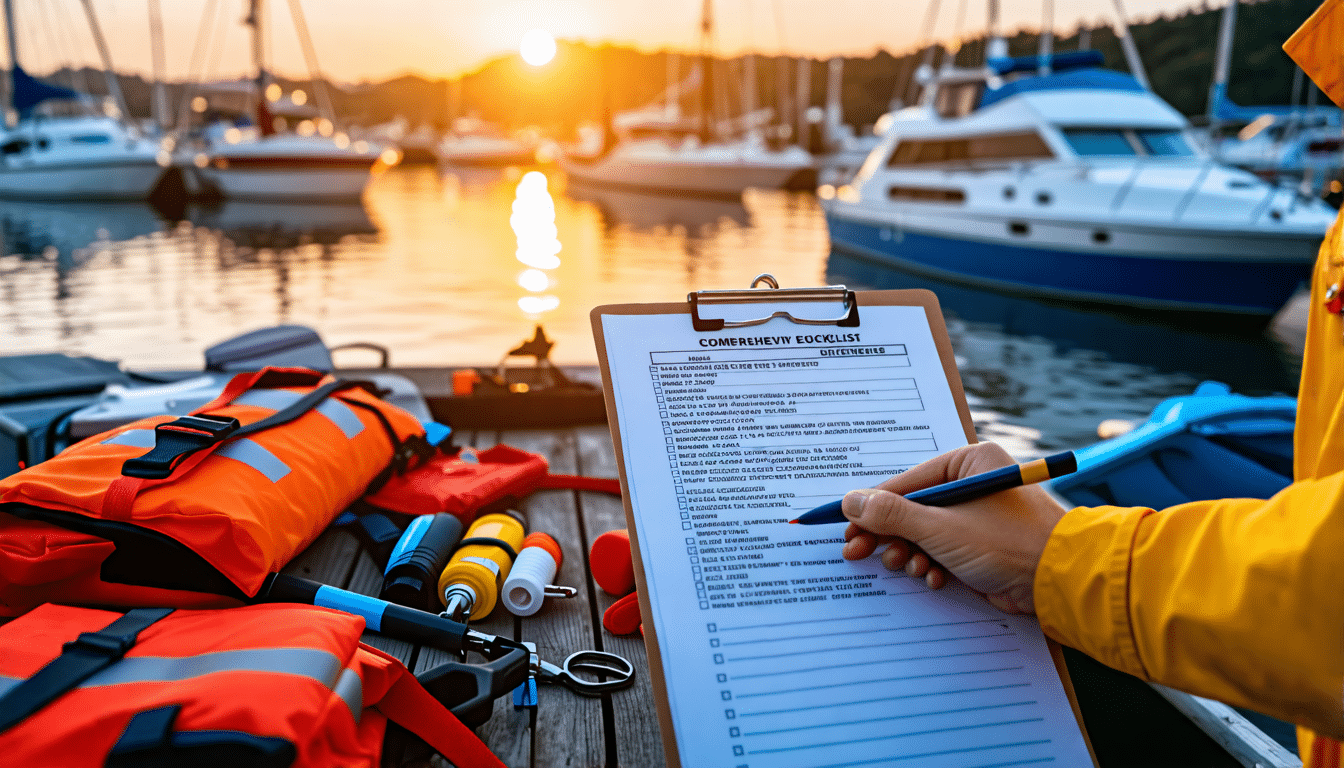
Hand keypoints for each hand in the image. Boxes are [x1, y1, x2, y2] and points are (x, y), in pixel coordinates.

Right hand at [840, 443, 1067, 613]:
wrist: (1061, 582)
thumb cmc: (1009, 543)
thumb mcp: (941, 527)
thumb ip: (892, 515)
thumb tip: (850, 501)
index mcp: (969, 463)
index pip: (907, 481)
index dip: (872, 505)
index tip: (843, 522)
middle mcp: (974, 484)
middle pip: (912, 508)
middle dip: (888, 535)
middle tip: (858, 552)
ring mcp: (979, 516)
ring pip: (925, 533)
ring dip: (911, 554)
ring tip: (907, 567)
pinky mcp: (983, 546)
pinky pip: (943, 551)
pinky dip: (932, 566)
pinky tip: (933, 578)